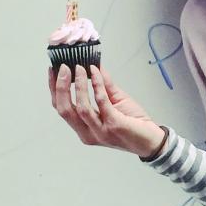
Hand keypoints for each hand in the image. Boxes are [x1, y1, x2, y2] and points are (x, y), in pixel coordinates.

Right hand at [49, 64, 165, 156]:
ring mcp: (100, 132)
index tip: (53, 71)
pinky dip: (97, 85)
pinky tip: (96, 72)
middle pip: (65, 110)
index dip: (54, 89)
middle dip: (60, 87)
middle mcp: (88, 133)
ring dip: (78, 86)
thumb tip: (93, 65)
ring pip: (81, 108)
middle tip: (63, 67)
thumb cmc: (133, 124)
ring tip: (78, 67)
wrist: (152, 141)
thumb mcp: (114, 101)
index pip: (62, 109)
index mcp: (84, 129)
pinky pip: (101, 102)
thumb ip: (103, 86)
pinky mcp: (114, 125)